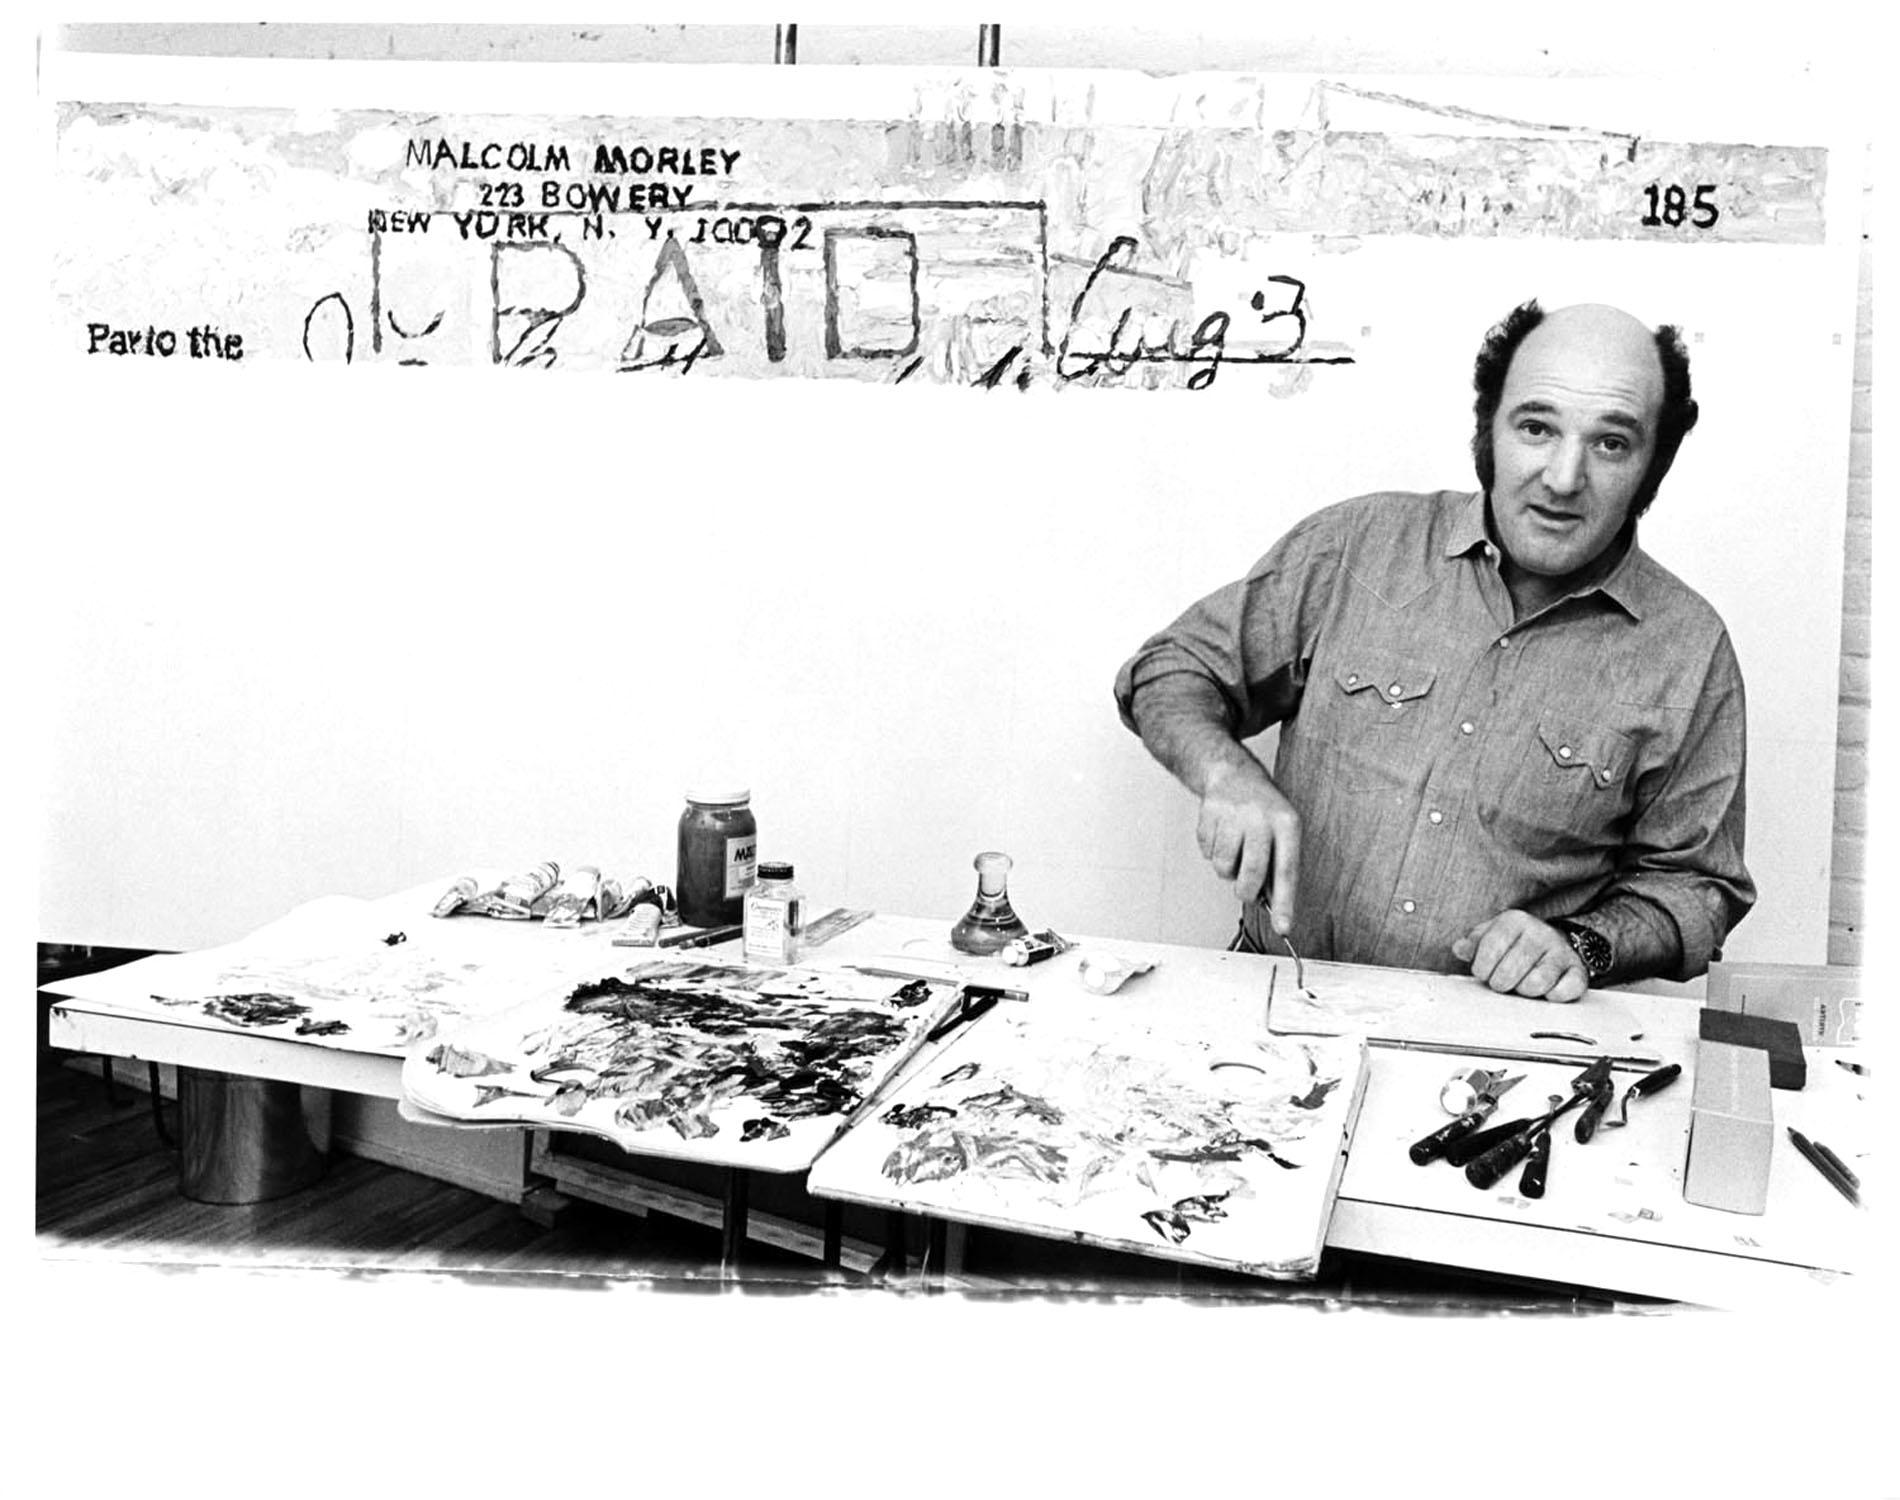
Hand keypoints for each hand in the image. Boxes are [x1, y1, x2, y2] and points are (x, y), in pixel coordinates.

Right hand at [1196, 758, 1301, 930]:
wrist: (1233, 774)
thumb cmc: (1263, 811)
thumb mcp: (1283, 832)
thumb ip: (1279, 866)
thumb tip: (1274, 905)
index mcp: (1287, 824)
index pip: (1287, 871)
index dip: (1285, 903)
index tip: (1283, 927)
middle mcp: (1261, 818)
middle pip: (1251, 874)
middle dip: (1245, 890)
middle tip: (1245, 889)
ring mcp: (1234, 814)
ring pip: (1223, 867)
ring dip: (1226, 868)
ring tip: (1234, 850)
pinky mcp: (1210, 813)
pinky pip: (1206, 852)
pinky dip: (1211, 851)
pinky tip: (1221, 834)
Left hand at [1451, 910, 1587, 1001]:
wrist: (1554, 942)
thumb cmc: (1514, 944)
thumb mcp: (1490, 936)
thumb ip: (1472, 944)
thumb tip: (1460, 949)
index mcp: (1514, 921)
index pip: (1490, 948)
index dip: (1482, 968)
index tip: (1483, 973)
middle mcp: (1540, 932)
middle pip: (1510, 970)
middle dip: (1501, 983)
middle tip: (1502, 982)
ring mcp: (1561, 952)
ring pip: (1536, 983)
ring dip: (1524, 991)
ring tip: (1522, 984)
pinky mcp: (1578, 971)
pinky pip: (1564, 990)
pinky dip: (1552, 996)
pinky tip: (1545, 991)